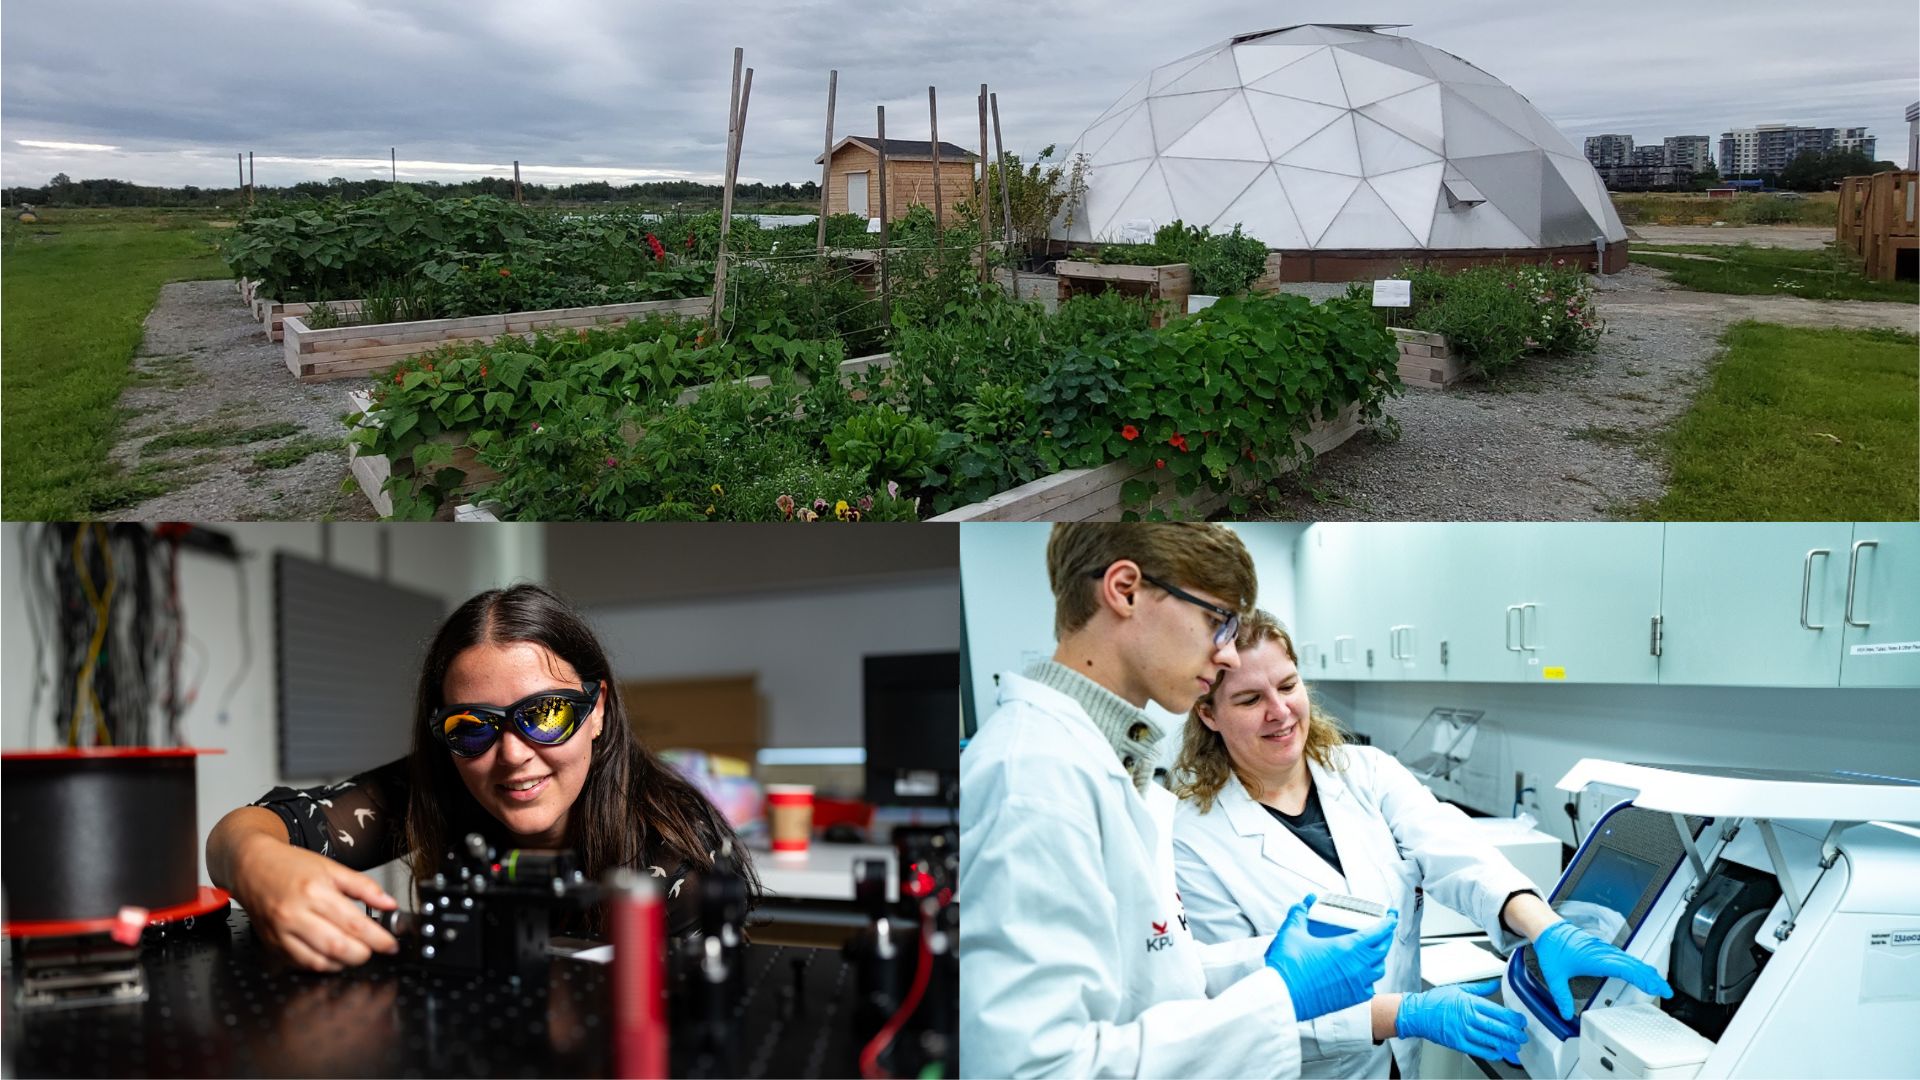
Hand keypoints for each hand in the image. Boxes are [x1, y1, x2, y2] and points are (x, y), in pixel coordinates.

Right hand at [229, 832, 399, 971]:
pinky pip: (301, 964)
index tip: (391, 944)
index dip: (378, 938)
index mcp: (314, 892)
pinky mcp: (272, 945)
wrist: (251, 866)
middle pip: (337, 946)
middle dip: (363, 954)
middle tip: (374, 949)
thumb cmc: (289, 865)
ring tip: (354, 952)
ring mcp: (280, 933)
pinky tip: (332, 955)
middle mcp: (295, 914)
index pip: (354, 923)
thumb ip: (363, 886)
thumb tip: (389, 903)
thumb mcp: (332, 868)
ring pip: (318, 962)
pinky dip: (322, 964)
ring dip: (343, 963)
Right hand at [1263, 893, 1397, 1021]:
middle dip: (1386, 937)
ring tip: (1372, 952)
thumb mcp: (1292, 933)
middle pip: (1383, 949)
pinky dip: (1369, 979)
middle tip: (1384, 930)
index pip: (1378, 932)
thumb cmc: (1288, 966)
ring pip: (1379, 969)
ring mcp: (1356, 984)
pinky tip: (1361, 975)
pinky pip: (1369, 987)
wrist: (1283, 996)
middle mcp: (1357, 966)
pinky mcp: (1351, 999)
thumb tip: (1304, 903)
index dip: (1388, 922)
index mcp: (1347, 947)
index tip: (1391, 917)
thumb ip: (1299, 914)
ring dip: (1379, 958)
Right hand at [1396, 980, 1528, 1063]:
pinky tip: (1499, 1052)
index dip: (1513, 1018)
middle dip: (1513, 1033)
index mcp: (1470, 1002)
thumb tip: (1495, 984)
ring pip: (1490, 1040)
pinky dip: (1491, 1052)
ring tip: (1515, 1046)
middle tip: (1522, 1036)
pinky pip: (1479, 1050)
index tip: (1521, 1021)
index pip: (1498, 1011)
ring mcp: (1463, 1032)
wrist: (1417, 1014)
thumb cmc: (1436, 1001)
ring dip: (1505, 1044)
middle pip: (1497, 1027)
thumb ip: (1480, 988)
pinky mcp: (1458, 1043)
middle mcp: (1468, 1018)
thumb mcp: (1459, 988)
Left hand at [1532, 920, 1672, 1018]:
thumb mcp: (1554, 975)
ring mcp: (1605, 950)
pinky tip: (1641, 972)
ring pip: (1631, 961)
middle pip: (1634, 965)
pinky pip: (1625, 958)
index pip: (1626, 969)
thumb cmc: (1552, 947)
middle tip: (1666, 991)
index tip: (1656, 987)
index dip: (1643, 978)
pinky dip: (1637, 966)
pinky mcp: (1603, 950)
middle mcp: (1604, 953)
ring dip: (1646, 972)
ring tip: (1659, 984)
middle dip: (1652, 978)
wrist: (1548, 929)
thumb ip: (1561, 996)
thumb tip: (1566, 1013)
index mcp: (1596, 958)